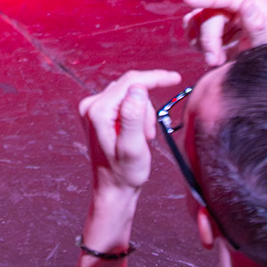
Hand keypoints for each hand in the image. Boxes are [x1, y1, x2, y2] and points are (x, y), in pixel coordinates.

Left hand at [79, 69, 180, 195]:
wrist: (113, 189)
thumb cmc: (124, 174)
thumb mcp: (133, 148)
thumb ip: (134, 117)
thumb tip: (138, 89)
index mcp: (97, 111)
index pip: (130, 82)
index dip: (155, 78)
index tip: (175, 78)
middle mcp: (91, 105)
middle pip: (130, 87)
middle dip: (147, 108)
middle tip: (148, 135)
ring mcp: (94, 108)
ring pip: (130, 95)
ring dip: (143, 114)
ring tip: (142, 138)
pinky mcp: (100, 113)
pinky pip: (125, 102)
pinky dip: (137, 115)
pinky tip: (136, 134)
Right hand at [183, 0, 266, 66]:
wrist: (255, 72)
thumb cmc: (263, 59)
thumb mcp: (264, 47)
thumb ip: (257, 27)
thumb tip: (247, 2)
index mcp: (254, 3)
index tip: (188, 0)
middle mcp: (237, 3)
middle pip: (209, 13)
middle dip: (209, 39)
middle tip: (214, 60)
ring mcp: (222, 12)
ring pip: (197, 19)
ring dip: (202, 42)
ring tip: (215, 59)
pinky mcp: (210, 21)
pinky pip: (192, 25)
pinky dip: (195, 40)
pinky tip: (207, 52)